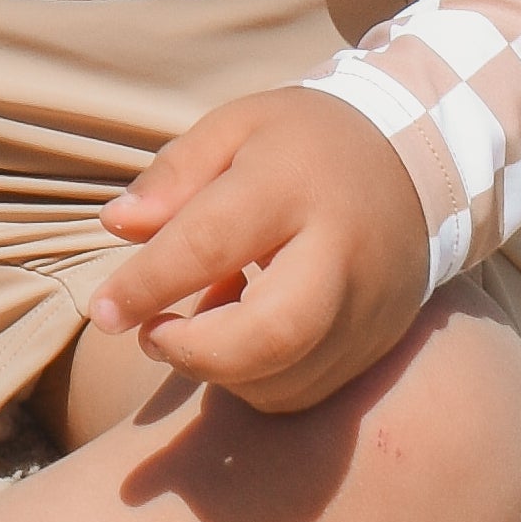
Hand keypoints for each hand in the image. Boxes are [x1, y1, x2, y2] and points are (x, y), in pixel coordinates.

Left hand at [84, 89, 433, 414]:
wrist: (416, 166)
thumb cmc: (304, 145)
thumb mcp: (236, 129)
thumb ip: (174, 176)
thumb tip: (117, 226)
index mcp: (293, 184)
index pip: (209, 242)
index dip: (146, 284)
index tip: (103, 310)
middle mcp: (340, 254)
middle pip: (269, 335)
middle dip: (194, 353)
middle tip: (153, 335)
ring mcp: (367, 309)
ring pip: (285, 379)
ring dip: (221, 371)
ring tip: (200, 323)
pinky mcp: (377, 346)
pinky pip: (305, 392)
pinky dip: (257, 381)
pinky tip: (243, 336)